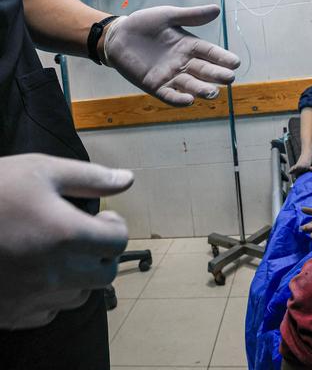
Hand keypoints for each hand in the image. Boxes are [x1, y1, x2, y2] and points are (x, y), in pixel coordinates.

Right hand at [0, 154, 132, 329]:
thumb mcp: (40, 170)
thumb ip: (90, 177)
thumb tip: (127, 179)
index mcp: (66, 235)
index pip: (118, 241)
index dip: (114, 226)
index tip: (101, 217)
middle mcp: (54, 273)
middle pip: (105, 272)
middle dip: (103, 253)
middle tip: (84, 235)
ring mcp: (31, 298)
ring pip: (81, 295)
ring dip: (81, 275)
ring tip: (59, 253)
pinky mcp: (11, 314)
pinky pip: (49, 312)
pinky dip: (52, 295)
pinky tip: (35, 273)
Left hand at [102, 5, 240, 105]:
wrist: (118, 35)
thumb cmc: (144, 24)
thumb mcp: (168, 15)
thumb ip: (191, 16)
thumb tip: (217, 9)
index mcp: (190, 46)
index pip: (210, 53)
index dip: (223, 58)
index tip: (236, 62)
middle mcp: (184, 63)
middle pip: (204, 71)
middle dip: (217, 76)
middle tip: (230, 79)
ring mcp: (170, 76)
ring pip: (190, 85)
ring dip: (202, 90)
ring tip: (213, 93)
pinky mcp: (155, 86)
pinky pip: (169, 95)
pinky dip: (179, 99)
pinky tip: (189, 100)